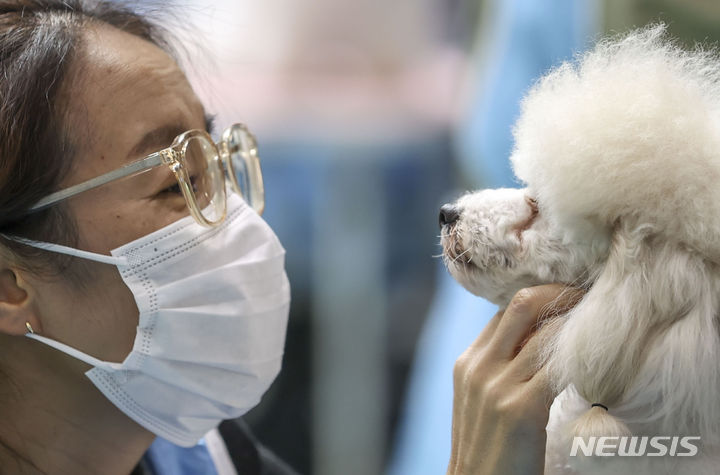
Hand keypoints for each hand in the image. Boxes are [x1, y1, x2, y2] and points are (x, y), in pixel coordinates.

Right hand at [447, 285, 582, 474]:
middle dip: (560, 294)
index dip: (541, 298)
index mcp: (468, 362)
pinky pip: (560, 367)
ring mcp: (498, 386)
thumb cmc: (488, 449)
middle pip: (522, 303)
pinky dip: (582, 358)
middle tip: (590, 298)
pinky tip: (599, 363)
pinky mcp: (521, 409)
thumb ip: (500, 369)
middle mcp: (480, 366)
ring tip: (604, 325)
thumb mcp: (480, 400)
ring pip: (547, 330)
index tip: (570, 299)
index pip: (505, 310)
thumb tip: (539, 343)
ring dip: (580, 323)